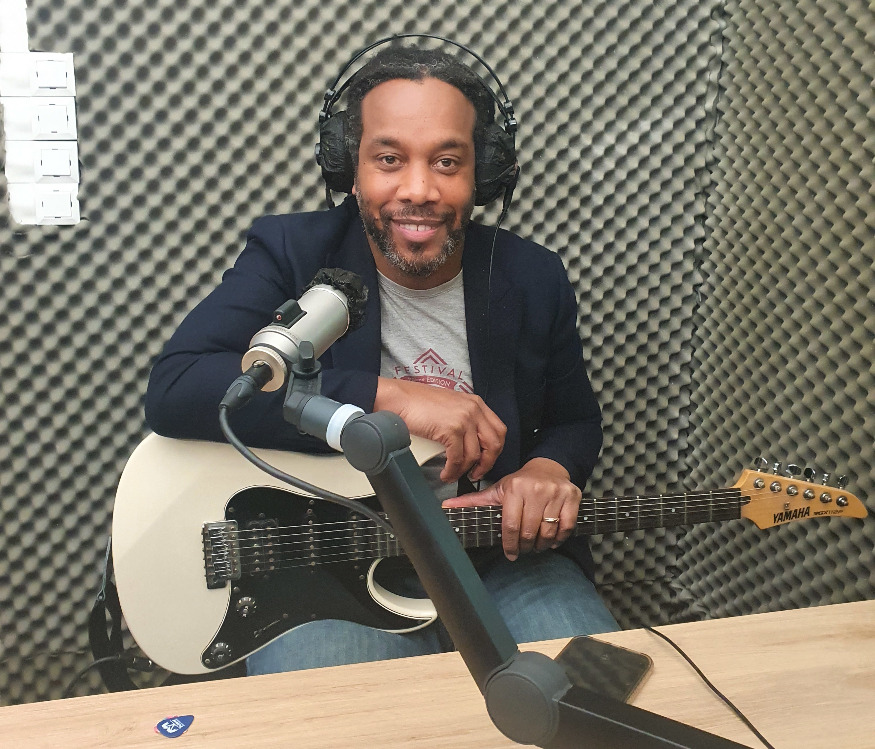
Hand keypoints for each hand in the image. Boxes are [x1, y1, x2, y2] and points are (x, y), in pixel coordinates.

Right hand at [375, 377, 505, 482]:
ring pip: (475, 455)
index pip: (498, 430)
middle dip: (486, 463)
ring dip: (463, 470)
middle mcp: (474, 409)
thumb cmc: (417, 402)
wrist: (399, 399)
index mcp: (476, 403)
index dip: (494, 450)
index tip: (486, 460)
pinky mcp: (451, 430)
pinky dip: (452, 470)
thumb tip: (469, 444)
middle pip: (494, 443)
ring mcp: (464, 419)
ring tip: (453, 475)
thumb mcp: (450, 406)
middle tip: (475, 473)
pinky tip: (445, 473)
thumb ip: (464, 419)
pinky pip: (457, 458)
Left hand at [442, 458, 580, 560]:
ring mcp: (556, 493)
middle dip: (525, 546)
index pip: (511, 525)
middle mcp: (536, 489)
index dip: (510, 545)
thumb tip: (445, 507)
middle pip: (529, 531)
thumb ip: (473, 501)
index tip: (511, 554)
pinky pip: (567, 526)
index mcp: (515, 488)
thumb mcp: (496, 490)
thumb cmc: (520, 483)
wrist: (548, 467)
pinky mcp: (572, 496)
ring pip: (548, 531)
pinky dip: (559, 538)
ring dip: (542, 545)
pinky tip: (552, 539)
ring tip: (537, 546)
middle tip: (524, 549)